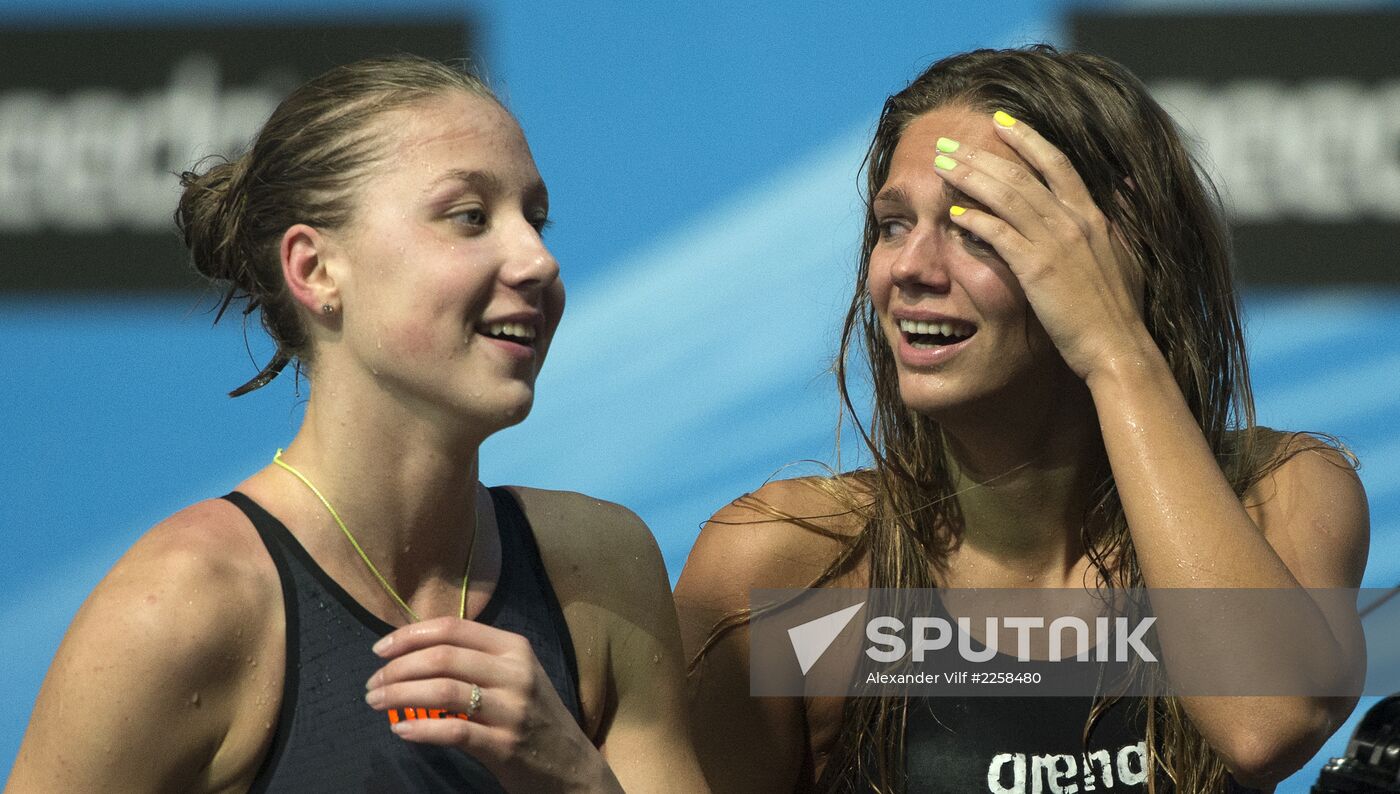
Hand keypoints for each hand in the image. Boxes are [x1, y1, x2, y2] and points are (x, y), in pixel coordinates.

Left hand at [366, 617, 619, 792]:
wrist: (571, 766)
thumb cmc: (534, 718)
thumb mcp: (514, 677)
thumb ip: (475, 660)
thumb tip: (413, 652)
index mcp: (514, 647)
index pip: (453, 628)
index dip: (410, 636)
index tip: (380, 650)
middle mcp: (515, 672)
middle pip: (443, 657)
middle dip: (398, 668)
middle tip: (372, 683)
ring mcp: (511, 708)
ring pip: (443, 691)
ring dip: (400, 695)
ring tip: (376, 703)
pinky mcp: (504, 744)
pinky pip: (454, 731)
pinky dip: (421, 730)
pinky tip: (400, 730)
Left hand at [931, 111, 1147, 381]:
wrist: (1117, 345)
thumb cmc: (1118, 309)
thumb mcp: (1128, 253)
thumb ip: (1123, 217)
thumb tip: (1126, 183)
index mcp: (1093, 215)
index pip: (1056, 164)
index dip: (1028, 139)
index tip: (1001, 122)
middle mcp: (1075, 221)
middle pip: (1021, 175)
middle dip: (982, 155)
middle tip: (949, 143)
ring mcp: (1056, 243)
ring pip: (1007, 197)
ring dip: (970, 177)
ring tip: (941, 166)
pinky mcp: (1038, 269)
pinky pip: (1000, 235)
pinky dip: (976, 220)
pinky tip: (954, 214)